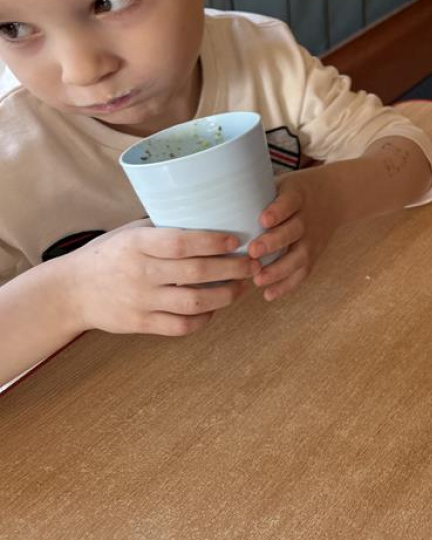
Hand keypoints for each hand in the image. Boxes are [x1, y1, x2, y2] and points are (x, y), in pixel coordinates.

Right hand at [69, 219, 258, 336]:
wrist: (71, 291)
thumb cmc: (110, 254)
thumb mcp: (131, 232)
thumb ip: (165, 228)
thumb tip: (212, 213)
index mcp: (138, 245)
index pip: (181, 243)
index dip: (213, 242)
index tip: (237, 240)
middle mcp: (140, 273)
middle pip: (196, 273)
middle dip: (232, 269)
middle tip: (253, 264)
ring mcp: (140, 301)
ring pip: (194, 303)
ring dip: (226, 296)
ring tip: (242, 286)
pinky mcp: (139, 324)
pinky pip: (180, 326)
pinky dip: (203, 319)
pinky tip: (215, 308)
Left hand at [246, 166, 338, 301]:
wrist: (334, 197)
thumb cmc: (294, 193)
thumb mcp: (281, 185)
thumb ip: (256, 194)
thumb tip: (213, 202)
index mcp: (298, 196)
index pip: (289, 202)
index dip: (277, 211)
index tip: (262, 219)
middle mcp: (308, 218)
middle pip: (294, 230)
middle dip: (274, 242)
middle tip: (253, 252)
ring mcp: (313, 238)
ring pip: (300, 255)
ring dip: (280, 269)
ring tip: (258, 279)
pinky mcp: (315, 254)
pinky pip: (303, 272)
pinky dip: (287, 285)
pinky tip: (268, 295)